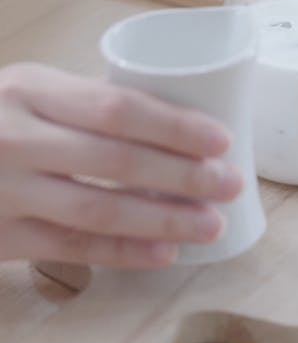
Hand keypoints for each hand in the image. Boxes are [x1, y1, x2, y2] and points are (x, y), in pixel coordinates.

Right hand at [0, 64, 242, 267]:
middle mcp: (16, 138)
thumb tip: (170, 119)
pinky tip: (163, 253)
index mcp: (30, 89)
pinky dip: (123, 253)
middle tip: (230, 183)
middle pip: (116, 159)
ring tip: (210, 224)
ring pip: (98, 210)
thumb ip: (82, 102)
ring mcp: (5, 191)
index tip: (220, 140)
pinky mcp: (1, 237)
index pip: (116, 107)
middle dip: (183, 175)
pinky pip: (71, 250)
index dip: (174, 127)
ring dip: (163, 220)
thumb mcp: (26, 89)